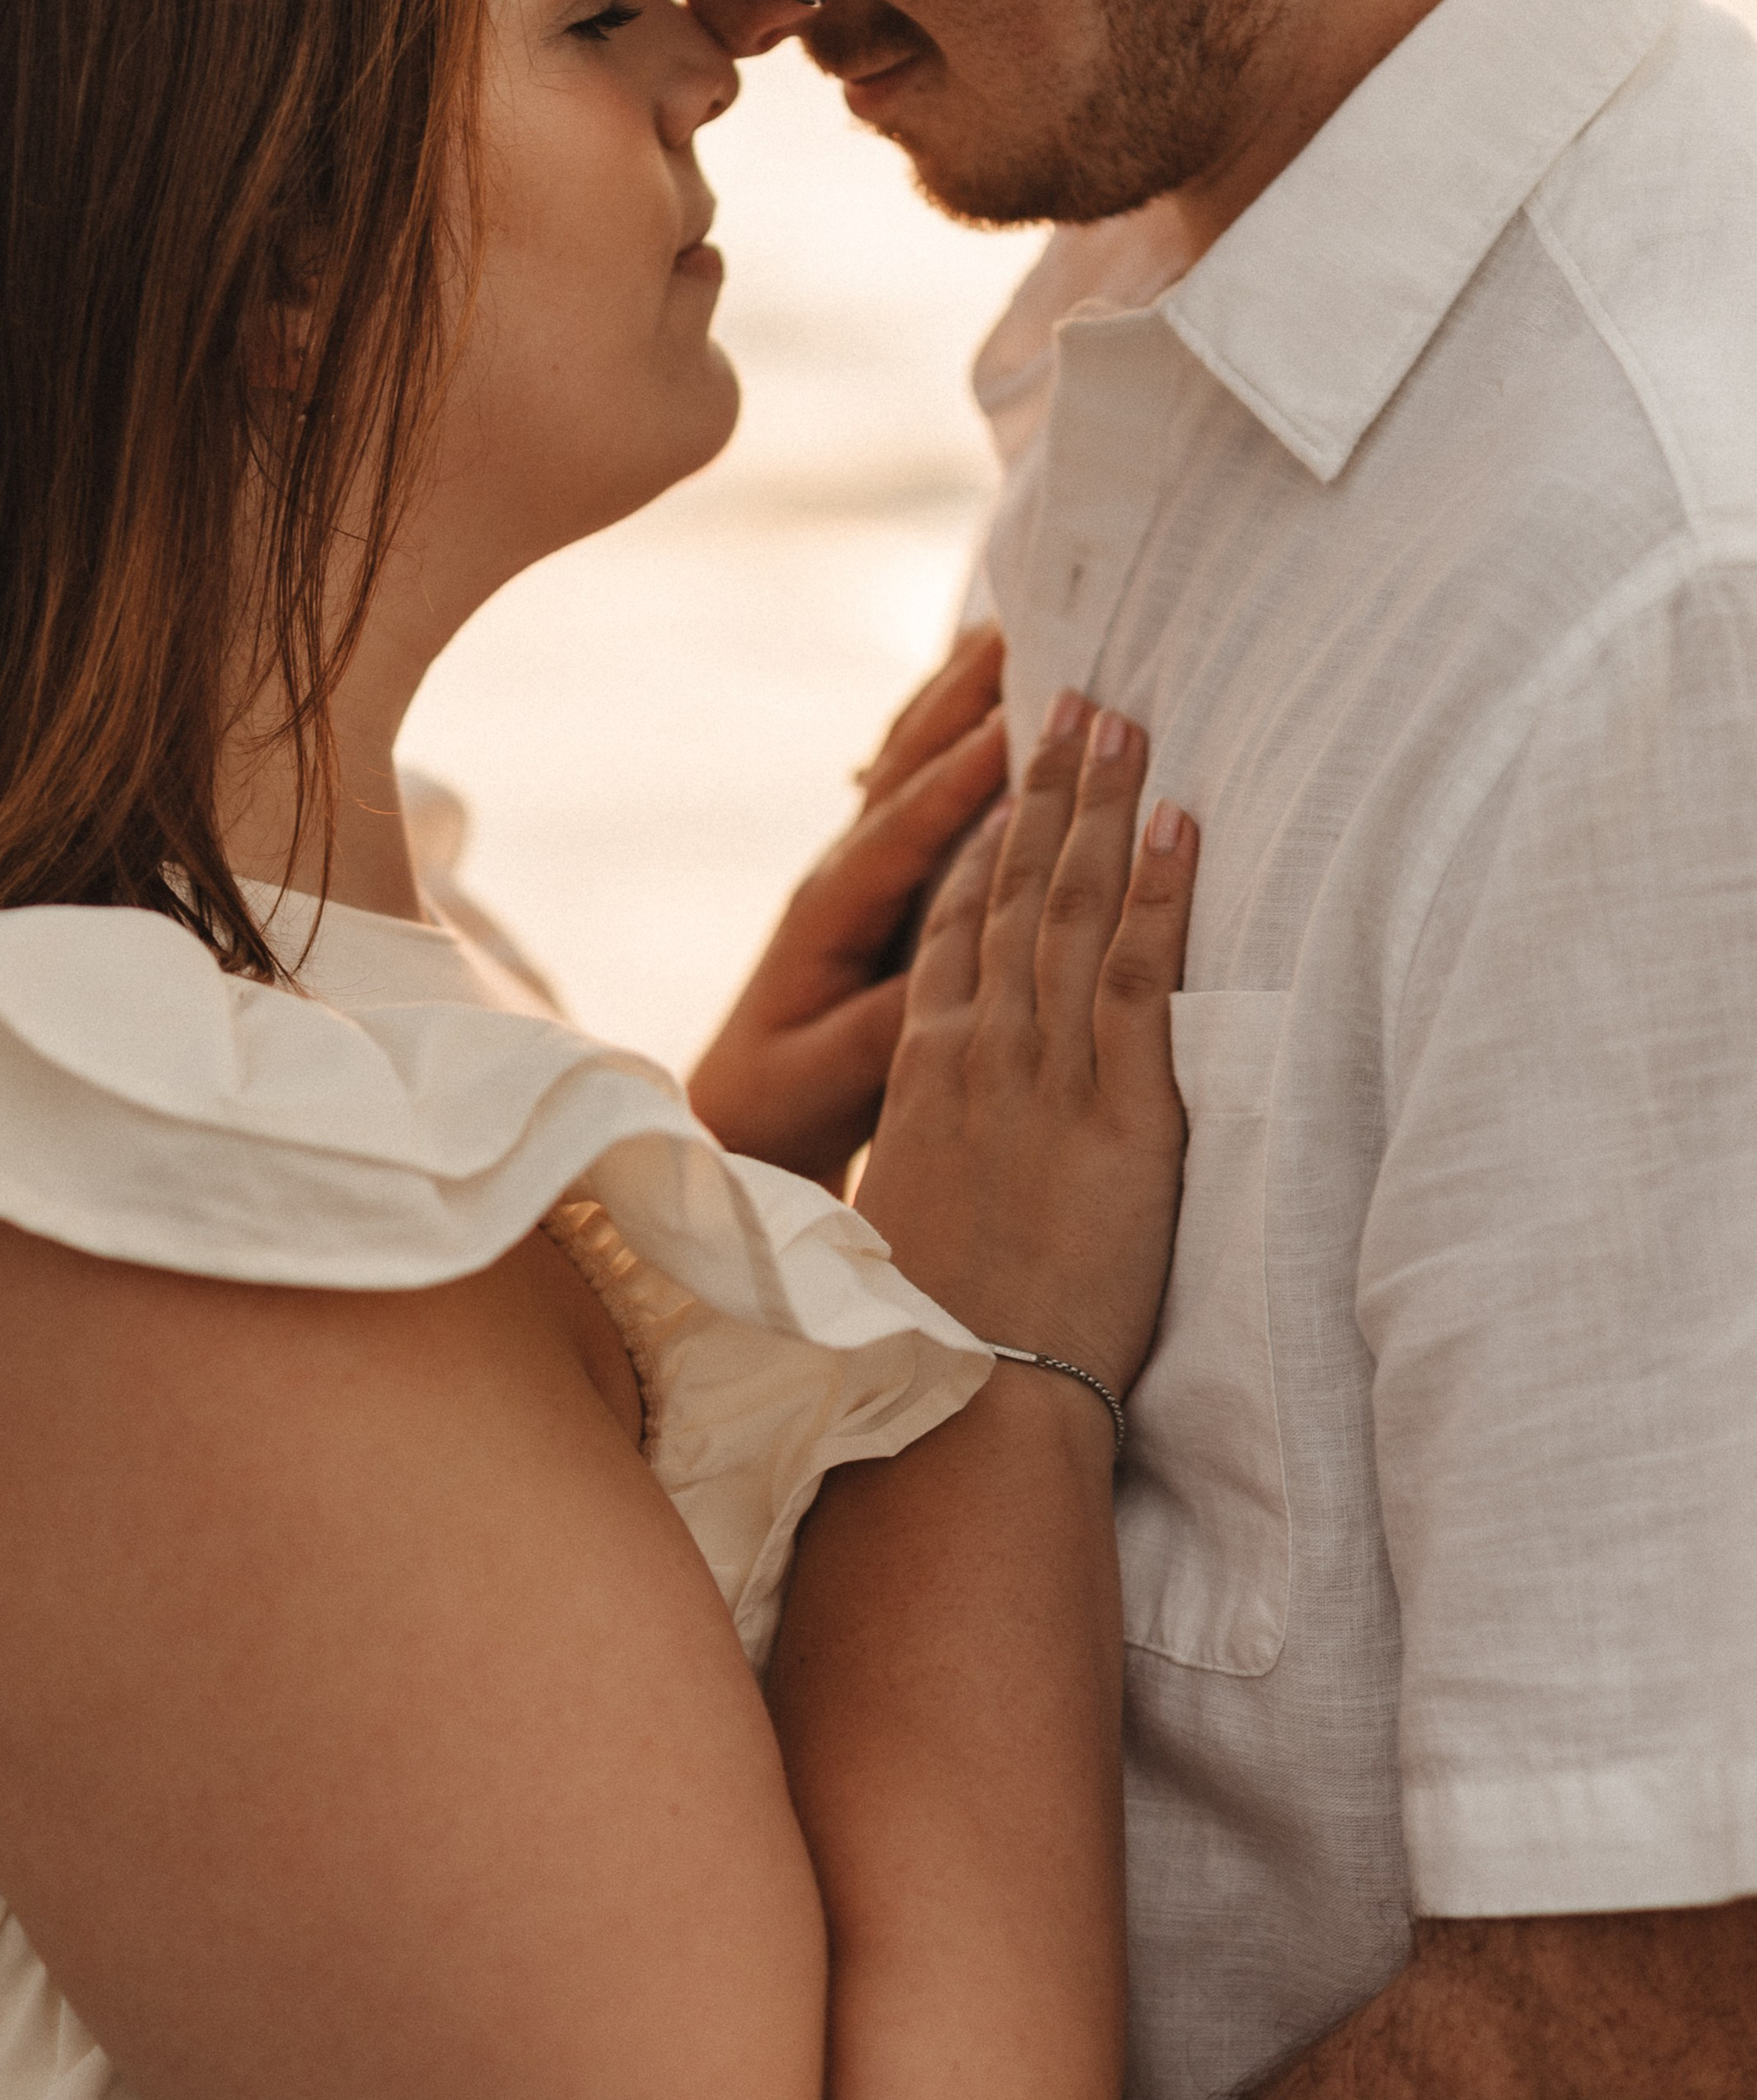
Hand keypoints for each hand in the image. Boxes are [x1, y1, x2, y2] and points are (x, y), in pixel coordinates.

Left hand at [688, 624, 1008, 1187]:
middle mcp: (845, 868)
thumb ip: (887, 1027)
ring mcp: (863, 864)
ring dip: (961, 690)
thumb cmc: (782, 1102)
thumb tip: (954, 979)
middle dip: (965, 693)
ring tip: (1018, 624)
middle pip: (907, 759)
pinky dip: (961, 727)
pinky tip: (998, 690)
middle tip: (1032, 624)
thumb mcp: (829, 1077)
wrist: (743, 1114)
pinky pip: (929, 782)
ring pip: (914, 754)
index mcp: (831, 909)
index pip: (902, 828)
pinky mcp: (886, 877)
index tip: (1019, 725)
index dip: (959, 776)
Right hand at [856, 694, 1195, 1397]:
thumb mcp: (921, 1218)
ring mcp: (1041, 1074)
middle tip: (1075, 698)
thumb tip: (962, 1142)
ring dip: (1102, 807)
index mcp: (922, 1075)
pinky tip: (1179, 826)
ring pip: (1070, 908)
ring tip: (1126, 724)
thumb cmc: (943, 1338)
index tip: (1005, 772)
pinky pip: (1139, 975)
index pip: (951, 926)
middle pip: (1010, 890)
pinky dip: (1160, 893)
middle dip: (1045, 787)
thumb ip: (943, 1152)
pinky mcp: (1117, 1111)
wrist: (971, 1402)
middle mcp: (974, 1052)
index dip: (982, 840)